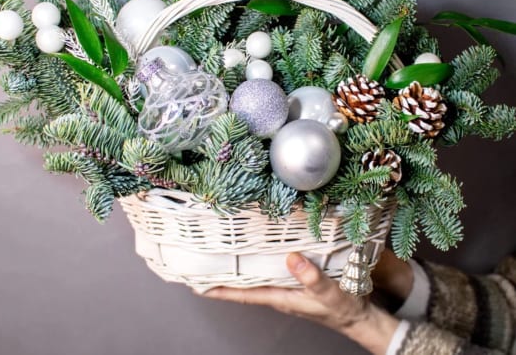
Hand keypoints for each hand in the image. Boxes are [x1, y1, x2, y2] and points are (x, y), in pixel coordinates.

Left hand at [203, 252, 399, 354]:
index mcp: (279, 296)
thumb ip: (312, 279)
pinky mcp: (296, 275)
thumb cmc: (343, 309)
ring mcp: (286, 283)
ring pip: (256, 271)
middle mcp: (278, 289)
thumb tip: (291, 258)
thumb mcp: (330, 294)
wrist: (360, 315)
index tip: (196, 281)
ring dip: (240, 260)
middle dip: (224, 269)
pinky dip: (262, 254)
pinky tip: (261, 241)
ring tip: (223, 243)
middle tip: (204, 254)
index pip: (241, 293)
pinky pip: (272, 264)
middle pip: (244, 280)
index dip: (218, 287)